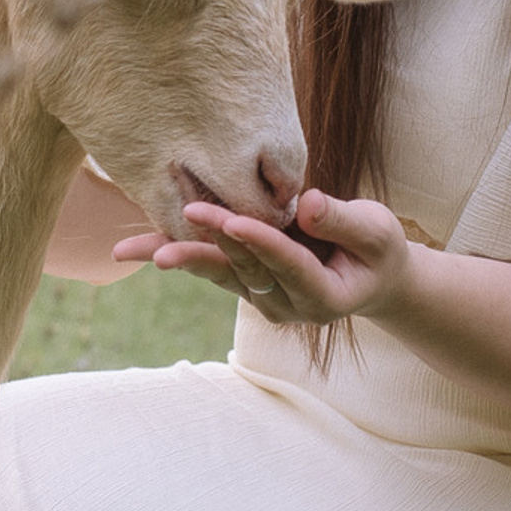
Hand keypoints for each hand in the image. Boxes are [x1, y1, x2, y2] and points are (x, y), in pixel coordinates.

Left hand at [122, 190, 415, 326]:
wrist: (369, 277)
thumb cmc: (378, 249)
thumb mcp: (377, 232)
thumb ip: (345, 221)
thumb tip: (307, 203)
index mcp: (325, 298)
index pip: (289, 266)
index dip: (263, 244)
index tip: (235, 221)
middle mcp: (287, 307)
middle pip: (245, 270)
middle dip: (214, 240)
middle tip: (186, 214)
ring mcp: (262, 300)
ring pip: (217, 274)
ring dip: (177, 255)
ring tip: (132, 251)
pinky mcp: (245, 286)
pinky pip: (209, 267)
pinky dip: (175, 253)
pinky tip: (136, 249)